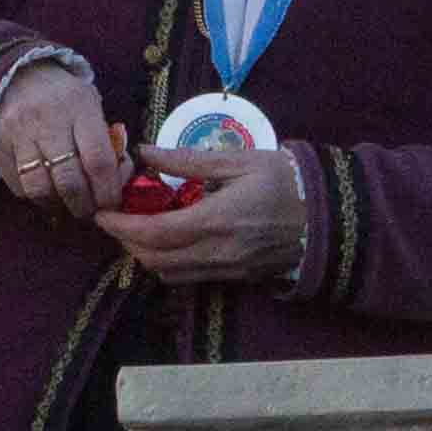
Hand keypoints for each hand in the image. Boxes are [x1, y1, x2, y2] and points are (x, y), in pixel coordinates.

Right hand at [0, 60, 123, 218]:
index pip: (98, 160)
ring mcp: (19, 133)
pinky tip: (45, 192)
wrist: (17, 75)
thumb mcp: (90, 105)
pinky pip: (18, 185)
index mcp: (79, 106)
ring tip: (67, 206)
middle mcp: (47, 119)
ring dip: (58, 205)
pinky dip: (34, 196)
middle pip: (69, 180)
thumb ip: (106, 139)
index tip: (112, 203)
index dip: (108, 190)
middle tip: (90, 211)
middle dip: (84, 205)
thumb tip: (118, 179)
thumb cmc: (64, 96)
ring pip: (40, 188)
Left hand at [103, 140, 312, 287]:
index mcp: (216, 220)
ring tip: (136, 229)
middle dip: (126, 242)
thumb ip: (187, 160)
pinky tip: (166, 242)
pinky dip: (167, 264)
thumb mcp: (238, 160)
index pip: (154, 233)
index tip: (101, 213)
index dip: (121, 226)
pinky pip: (188, 278)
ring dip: (144, 256)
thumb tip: (144, 152)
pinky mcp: (235, 278)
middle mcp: (217, 253)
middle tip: (115, 219)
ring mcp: (226, 270)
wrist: (330, 217)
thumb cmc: (285, 180)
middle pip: (154, 260)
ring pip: (168, 274)